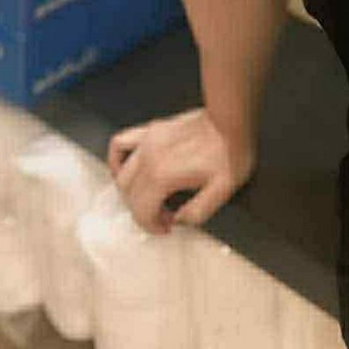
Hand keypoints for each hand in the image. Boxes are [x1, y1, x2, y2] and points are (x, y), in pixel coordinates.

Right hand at [106, 107, 255, 235]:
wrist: (231, 122)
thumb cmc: (230, 151)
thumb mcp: (223, 191)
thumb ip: (198, 212)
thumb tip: (180, 220)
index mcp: (164, 176)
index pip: (142, 211)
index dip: (151, 225)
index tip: (165, 227)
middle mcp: (149, 159)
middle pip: (130, 196)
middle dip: (144, 212)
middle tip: (163, 215)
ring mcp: (147, 142)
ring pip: (122, 175)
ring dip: (131, 192)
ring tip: (149, 197)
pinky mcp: (151, 130)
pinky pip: (120, 143)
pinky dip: (116, 160)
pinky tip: (124, 169)